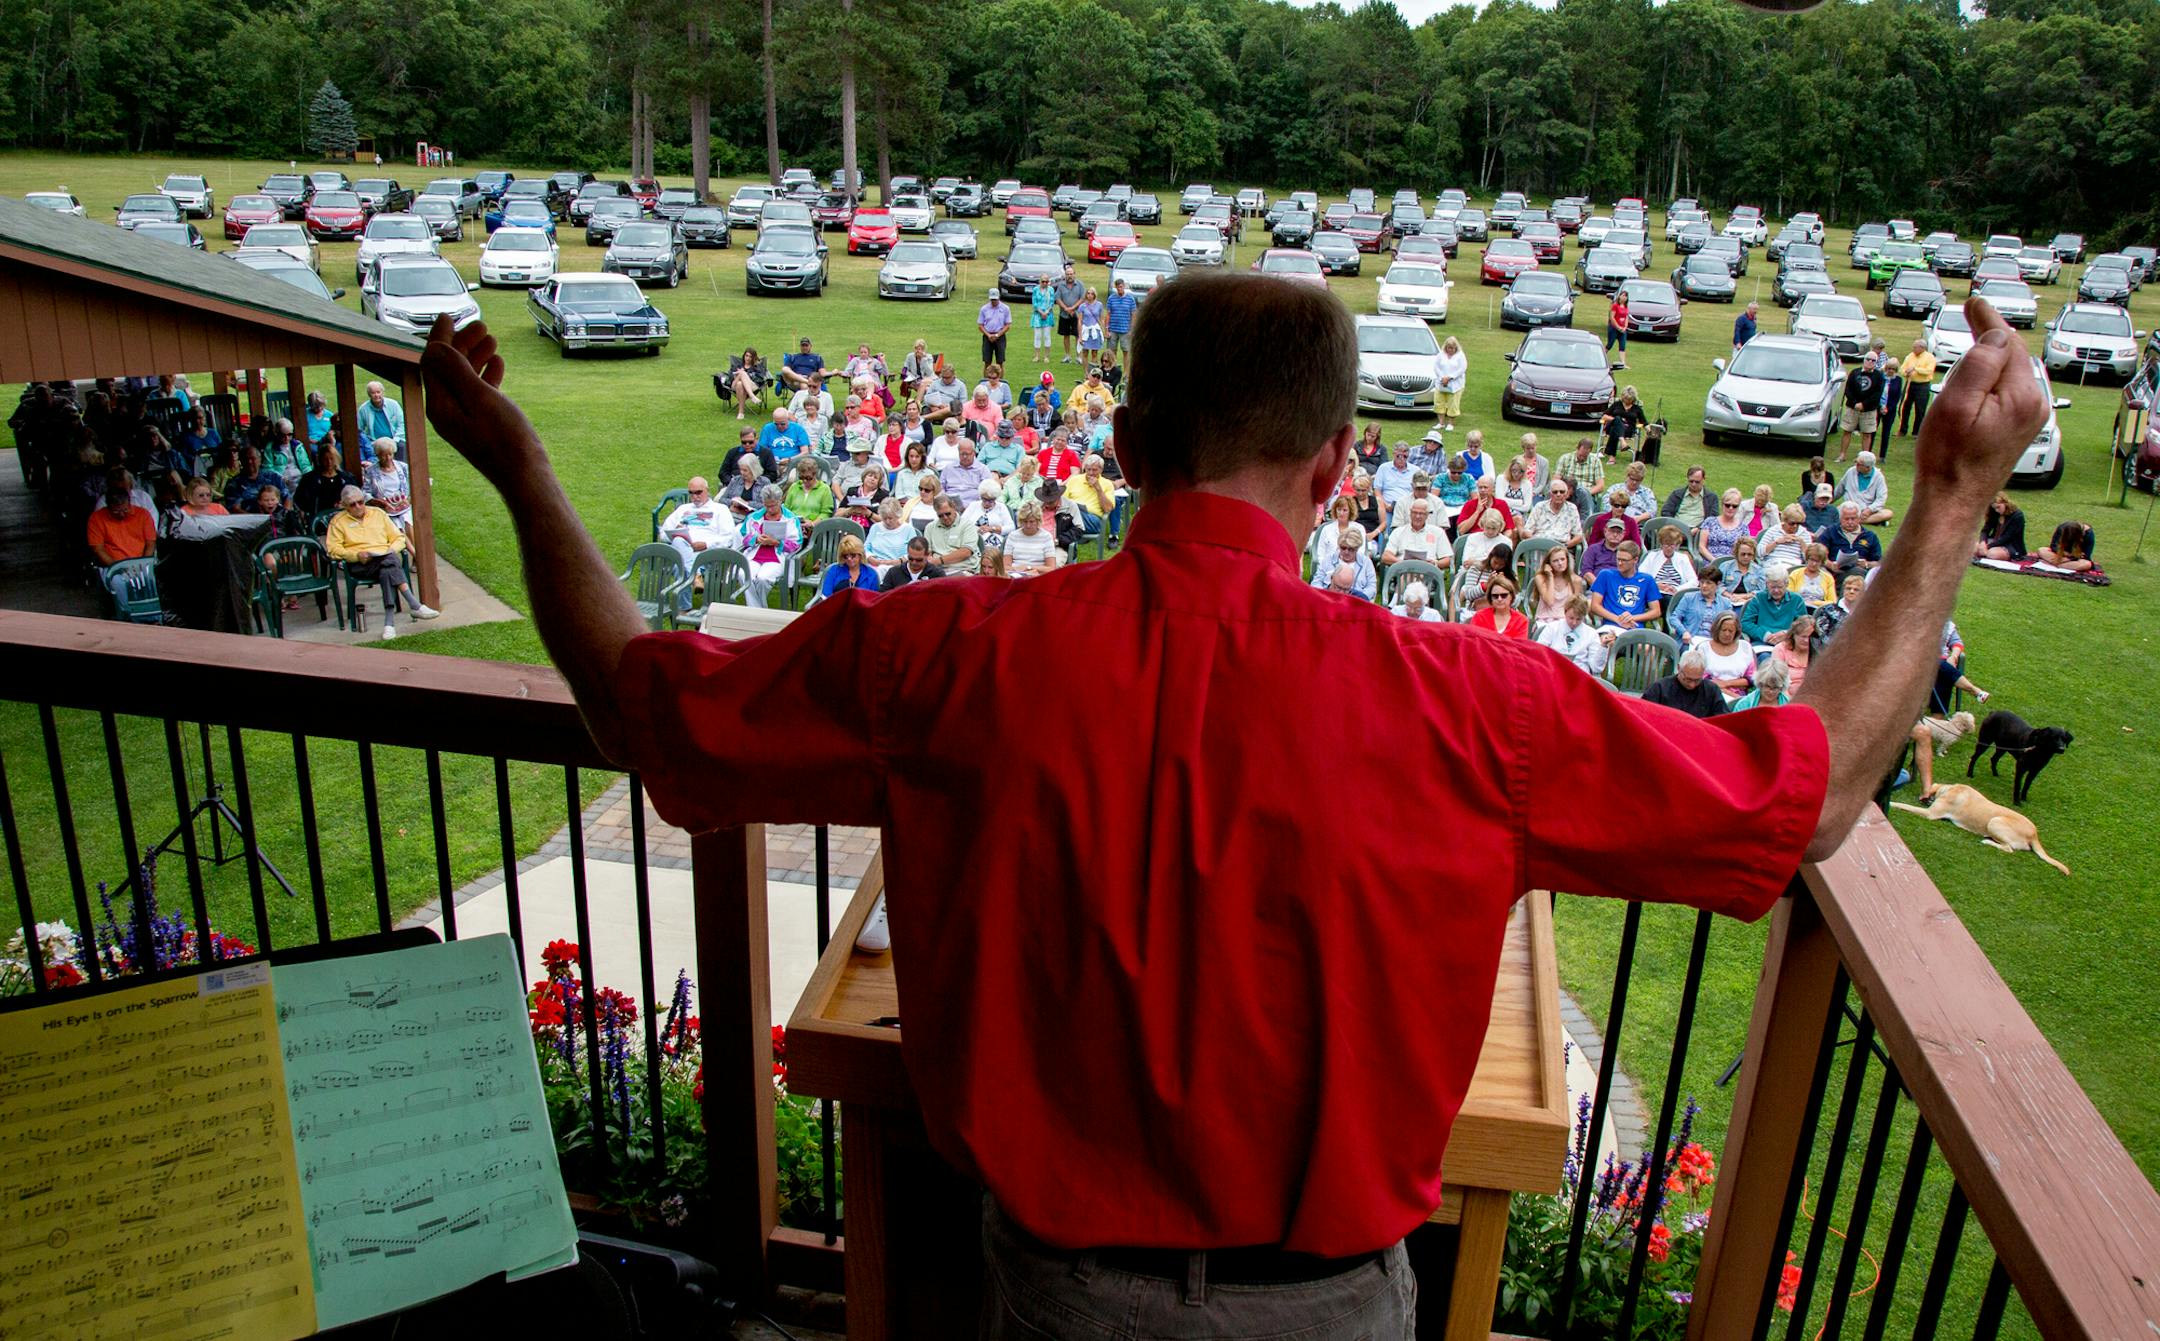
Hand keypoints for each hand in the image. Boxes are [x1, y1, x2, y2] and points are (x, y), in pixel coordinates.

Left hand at [422, 315, 543, 487]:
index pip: (432, 362)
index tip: (448, 315)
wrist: (526, 477)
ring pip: (463, 379)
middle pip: (446, 368)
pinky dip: (485, 375)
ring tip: (492, 339)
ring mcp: (462, 419)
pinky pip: (476, 393)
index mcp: (440, 405)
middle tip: (481, 325)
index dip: (440, 337)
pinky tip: (498, 364)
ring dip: (475, 356)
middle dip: (461, 343)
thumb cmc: (506, 439)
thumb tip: (434, 346)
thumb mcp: (480, 398)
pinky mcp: (479, 425)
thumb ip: (456, 370)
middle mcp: (446, 412)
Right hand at [1913, 299, 2048, 509]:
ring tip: (1970, 343)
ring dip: (1990, 358)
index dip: (1989, 320)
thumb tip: (1998, 335)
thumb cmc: (1948, 459)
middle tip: (1971, 312)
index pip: (2008, 343)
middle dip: (1992, 335)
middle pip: (2013, 355)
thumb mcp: (1955, 405)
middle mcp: (2034, 404)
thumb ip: (1980, 364)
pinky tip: (1978, 378)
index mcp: (2021, 395)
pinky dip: (1994, 377)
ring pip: (2010, 372)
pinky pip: (2009, 390)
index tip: (1974, 301)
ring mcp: (2030, 417)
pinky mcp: (2021, 427)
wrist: (1953, 501)